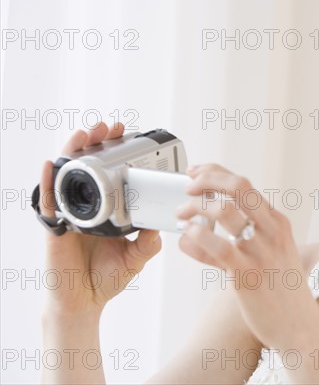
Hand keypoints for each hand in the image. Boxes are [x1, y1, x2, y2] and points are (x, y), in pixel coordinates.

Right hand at [39, 122, 161, 317]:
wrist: (84, 303)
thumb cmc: (107, 278)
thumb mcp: (136, 257)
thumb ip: (147, 242)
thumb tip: (159, 226)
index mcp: (106, 210)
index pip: (109, 173)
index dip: (115, 153)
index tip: (127, 135)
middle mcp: (87, 208)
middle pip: (87, 167)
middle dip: (96, 143)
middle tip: (109, 127)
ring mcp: (69, 215)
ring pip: (68, 177)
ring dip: (74, 152)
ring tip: (85, 133)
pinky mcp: (54, 228)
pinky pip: (48, 202)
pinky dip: (48, 182)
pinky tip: (52, 164)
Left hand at [175, 164, 318, 348]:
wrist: (300, 326)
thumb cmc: (280, 291)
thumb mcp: (265, 258)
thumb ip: (229, 245)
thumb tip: (191, 236)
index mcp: (277, 222)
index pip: (244, 184)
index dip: (215, 172)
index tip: (196, 172)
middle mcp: (271, 230)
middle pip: (238, 186)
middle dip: (207, 180)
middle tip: (187, 188)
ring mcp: (260, 251)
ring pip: (224, 210)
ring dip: (195, 207)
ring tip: (181, 215)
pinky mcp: (247, 274)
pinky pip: (217, 246)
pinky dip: (196, 235)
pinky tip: (186, 236)